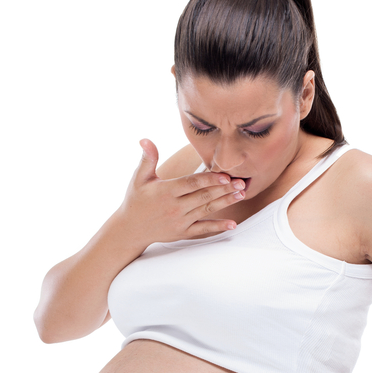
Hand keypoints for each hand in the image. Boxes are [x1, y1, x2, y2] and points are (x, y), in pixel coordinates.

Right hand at [119, 138, 247, 245]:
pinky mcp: (183, 232)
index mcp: (166, 191)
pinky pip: (203, 229)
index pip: (191, 184)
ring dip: (225, 203)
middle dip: (223, 189)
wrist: (131, 229)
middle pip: (203, 196)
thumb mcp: (139, 178)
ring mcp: (180, 221)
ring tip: (241, 195)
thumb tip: (145, 139)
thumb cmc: (136, 200)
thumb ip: (147, 159)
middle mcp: (175, 207)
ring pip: (206, 210)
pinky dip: (218, 227)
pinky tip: (232, 224)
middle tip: (241, 182)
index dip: (209, 180)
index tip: (225, 175)